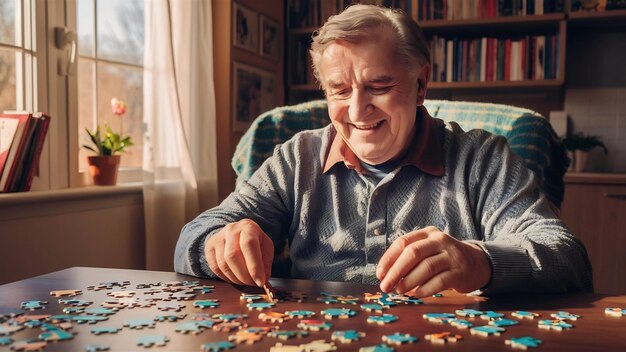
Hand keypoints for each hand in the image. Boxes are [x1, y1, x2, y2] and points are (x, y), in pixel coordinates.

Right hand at [204, 219, 273, 286]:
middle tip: (253, 283)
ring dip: (236, 278)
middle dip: (244, 275)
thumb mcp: (265, 247)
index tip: (260, 281)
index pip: (249, 244)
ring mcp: (217, 239)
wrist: (236, 233)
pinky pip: (215, 268)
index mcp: (248, 227)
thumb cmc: (254, 241)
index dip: (254, 266)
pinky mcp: (209, 249)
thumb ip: (266, 262)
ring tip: (245, 281)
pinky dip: (226, 278)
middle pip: (233, 256)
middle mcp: (231, 230)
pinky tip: (235, 278)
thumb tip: (263, 279)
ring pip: (223, 264)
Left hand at [376, 226, 490, 296]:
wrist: (477, 263)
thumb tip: (386, 275)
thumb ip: (410, 258)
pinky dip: (425, 289)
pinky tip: (416, 294)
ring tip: (399, 291)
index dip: (388, 259)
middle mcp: (439, 240)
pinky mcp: (460, 272)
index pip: (403, 242)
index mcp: (427, 233)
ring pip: (426, 267)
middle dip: (396, 271)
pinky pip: (440, 281)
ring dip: (409, 281)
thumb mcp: (428, 250)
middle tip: (385, 286)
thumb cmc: (444, 258)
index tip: (379, 274)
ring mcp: (451, 255)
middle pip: (413, 253)